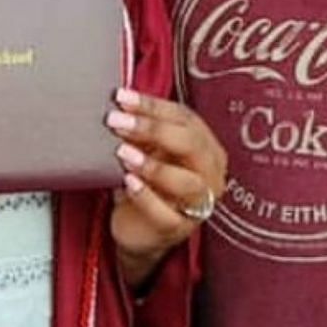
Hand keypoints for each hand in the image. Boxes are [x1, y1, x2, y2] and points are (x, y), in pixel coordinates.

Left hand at [106, 88, 226, 285]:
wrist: (138, 228)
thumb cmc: (148, 181)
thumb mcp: (146, 150)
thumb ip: (141, 131)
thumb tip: (119, 107)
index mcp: (205, 146)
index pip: (184, 118)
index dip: (152, 106)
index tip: (121, 98)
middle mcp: (209, 173)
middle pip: (190, 145)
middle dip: (152, 129)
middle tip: (117, 121)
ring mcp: (198, 203)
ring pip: (187, 182)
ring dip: (153, 165)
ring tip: (123, 153)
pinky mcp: (178, 229)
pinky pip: (166, 214)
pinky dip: (146, 196)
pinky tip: (128, 182)